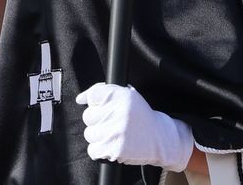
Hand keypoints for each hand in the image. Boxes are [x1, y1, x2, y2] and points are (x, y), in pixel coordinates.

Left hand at [76, 83, 193, 171]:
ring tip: (115, 134)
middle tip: (113, 122)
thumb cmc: (142, 117)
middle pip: (88, 115)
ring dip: (99, 136)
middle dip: (97, 120)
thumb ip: (108, 93)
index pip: (94, 94)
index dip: (91, 100)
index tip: (91, 103)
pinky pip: (93, 150)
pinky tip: (114, 144)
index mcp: (124, 96)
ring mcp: (115, 131)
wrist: (161, 138)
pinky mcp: (113, 149)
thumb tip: (80, 98)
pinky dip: (100, 150)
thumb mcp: (131, 97)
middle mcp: (119, 112)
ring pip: (89, 133)